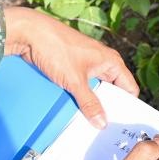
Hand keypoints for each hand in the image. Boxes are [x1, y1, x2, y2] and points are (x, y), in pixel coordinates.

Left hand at [4, 6, 137, 128]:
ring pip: (96, 89)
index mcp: (111, 61)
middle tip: (104, 126)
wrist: (29, 33)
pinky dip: (80, 97)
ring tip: (90, 121)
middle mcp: (102, 62)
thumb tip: (101, 122)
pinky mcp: (72, 67)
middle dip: (108, 107)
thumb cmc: (56, 47)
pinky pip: (82, 86)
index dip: (127, 105)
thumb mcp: (75, 81)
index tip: (121, 122)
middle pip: (113, 90)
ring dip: (92, 103)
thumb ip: (89, 103)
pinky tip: (76, 108)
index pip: (129, 88)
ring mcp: (87, 64)